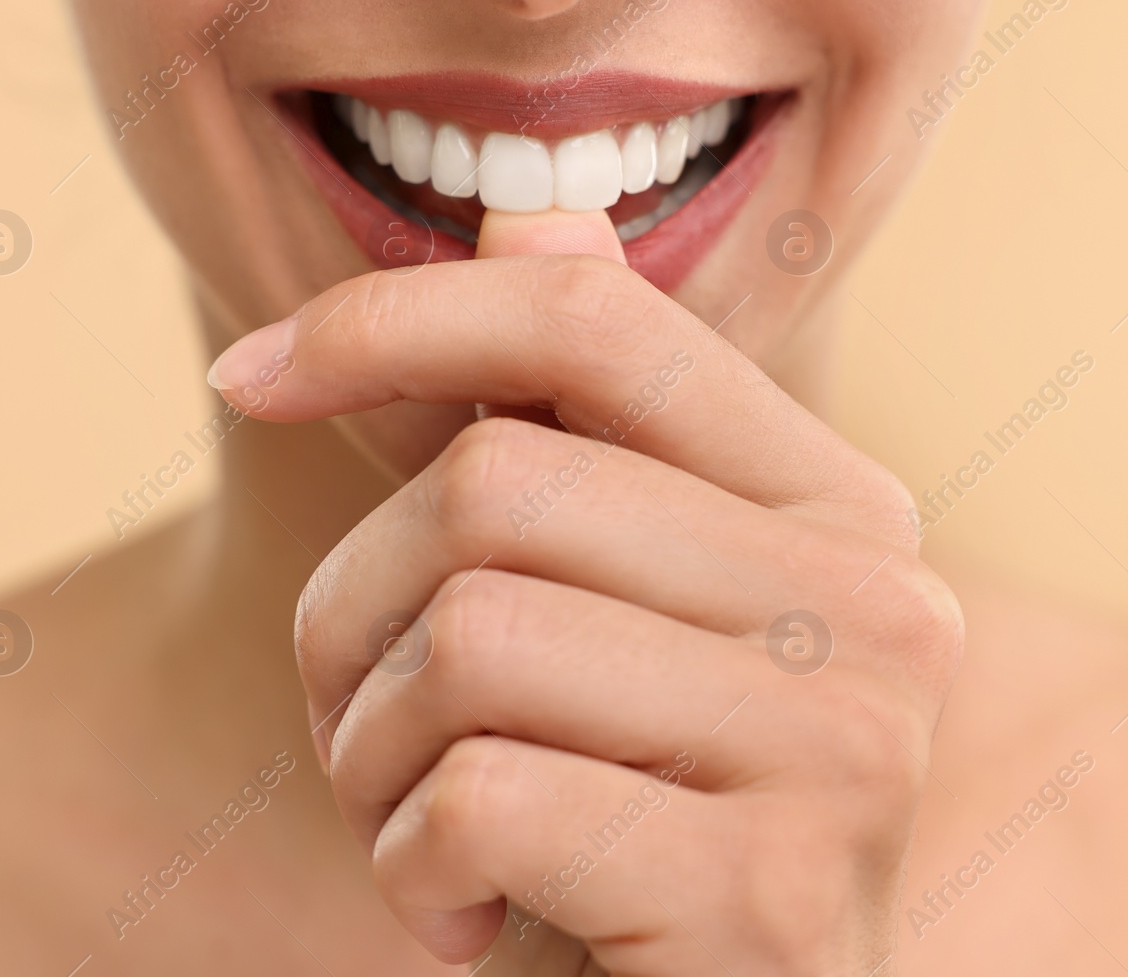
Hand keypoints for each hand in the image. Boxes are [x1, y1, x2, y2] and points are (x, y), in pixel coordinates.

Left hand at [208, 210, 964, 975]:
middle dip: (353, 619)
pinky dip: (413, 869)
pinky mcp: (768, 896)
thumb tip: (530, 221)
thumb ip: (590, 423)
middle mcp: (879, 606)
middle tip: (366, 734)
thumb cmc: (637, 816)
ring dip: (371, 758)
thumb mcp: (609, 611)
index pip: (595, 326)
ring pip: (471, 638)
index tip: (248, 369)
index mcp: (843, 508)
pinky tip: (470, 918)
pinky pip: (482, 798)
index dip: (394, 319)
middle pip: (495, 489)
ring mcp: (845, 753)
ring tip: (422, 833)